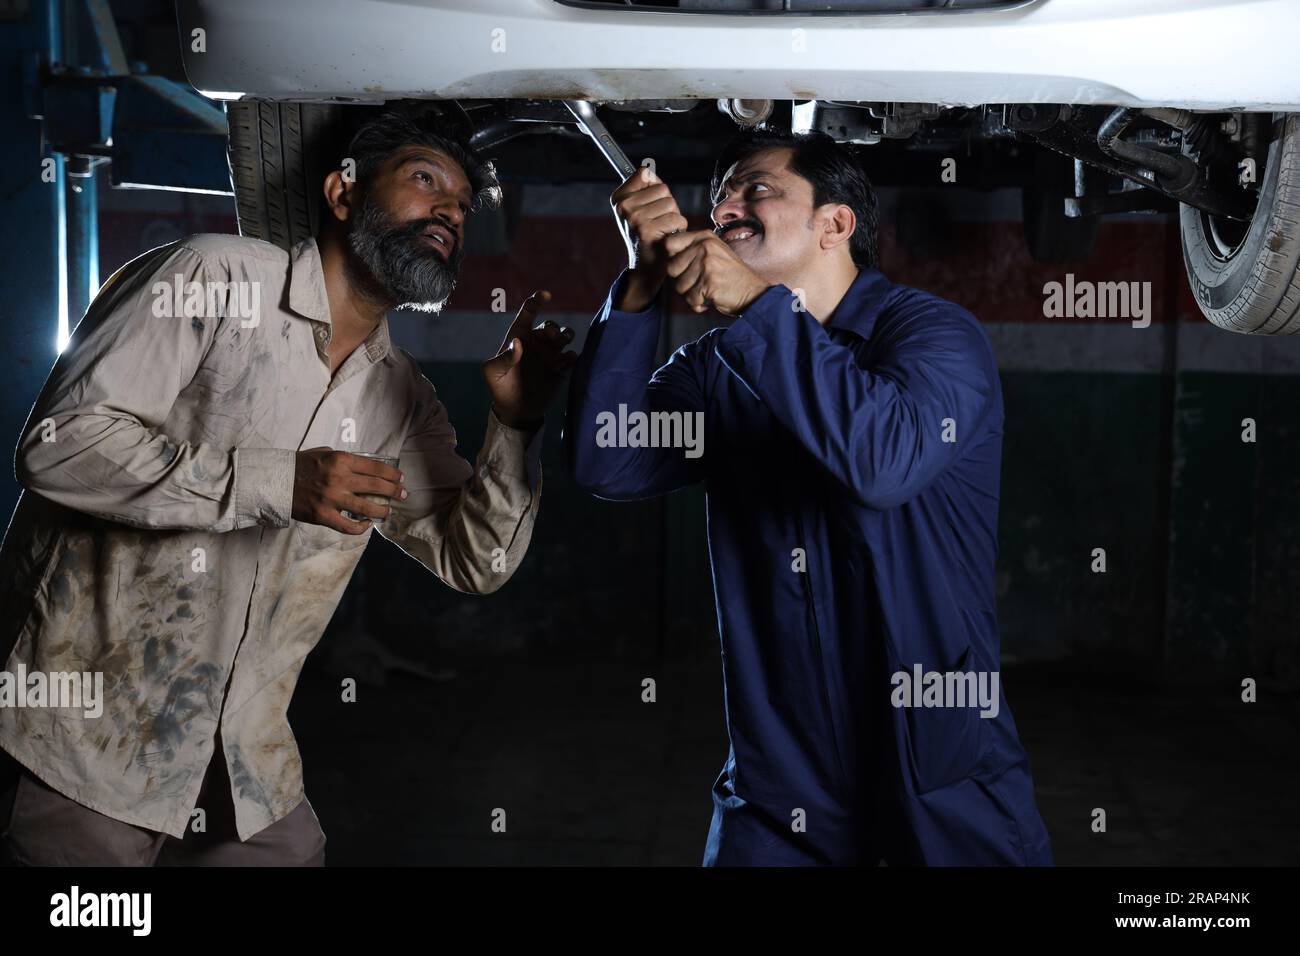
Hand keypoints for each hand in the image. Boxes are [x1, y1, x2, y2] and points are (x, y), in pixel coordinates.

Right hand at [293, 447, 405, 533]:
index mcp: (341, 460)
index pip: (375, 468)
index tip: (400, 479)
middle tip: (403, 495)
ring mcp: (332, 499)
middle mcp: (339, 478)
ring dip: (383, 510)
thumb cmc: (301, 465)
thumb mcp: (324, 453)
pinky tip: (367, 524)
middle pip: (377, 487)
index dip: (392, 475)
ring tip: (388, 511)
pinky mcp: (324, 516)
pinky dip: (361, 527)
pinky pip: (348, 526)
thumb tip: (366, 467)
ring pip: (368, 508)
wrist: (276, 480)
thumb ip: (345, 460)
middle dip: (394, 491)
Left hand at [482, 290, 577, 429]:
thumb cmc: (500, 389)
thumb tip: (517, 343)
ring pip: (564, 336)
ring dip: (566, 335)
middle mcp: (537, 343)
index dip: (537, 300)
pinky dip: (572, 356)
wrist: (516, 411)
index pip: (529, 312)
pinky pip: (572, 357)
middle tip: (551, 336)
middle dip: (552, 328)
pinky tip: (566, 362)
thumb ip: (502, 358)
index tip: (546, 295)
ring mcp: (550, 355)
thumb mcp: (493, 373)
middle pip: (549, 326)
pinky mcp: (561, 369)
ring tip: (562, 342)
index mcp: (519, 336)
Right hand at [610, 165, 689, 310]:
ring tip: (662, 232)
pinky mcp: (647, 230)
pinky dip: (678, 230)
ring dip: (673, 218)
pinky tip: (666, 239)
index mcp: (618, 198)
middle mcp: (623, 207)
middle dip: (667, 206)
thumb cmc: (648, 236)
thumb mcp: (641, 209)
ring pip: (671, 203)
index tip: (648, 207)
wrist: (646, 268)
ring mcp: (634, 218)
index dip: (654, 190)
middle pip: (662, 188)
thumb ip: (645, 187)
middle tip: (658, 224)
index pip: (645, 174)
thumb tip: (648, 171)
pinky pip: (676, 218)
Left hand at [663, 230, 770, 315]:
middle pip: (671, 268)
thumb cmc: (732, 276)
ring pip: (679, 285)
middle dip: (682, 281)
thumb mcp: (715, 252)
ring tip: (706, 290)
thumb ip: (693, 249)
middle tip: (698, 283)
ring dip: (690, 294)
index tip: (684, 266)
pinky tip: (709, 299)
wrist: (752, 292)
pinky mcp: (708, 282)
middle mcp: (705, 247)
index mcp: (704, 237)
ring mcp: (707, 264)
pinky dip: (698, 303)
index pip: (669, 243)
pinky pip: (690, 298)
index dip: (672, 258)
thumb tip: (667, 251)